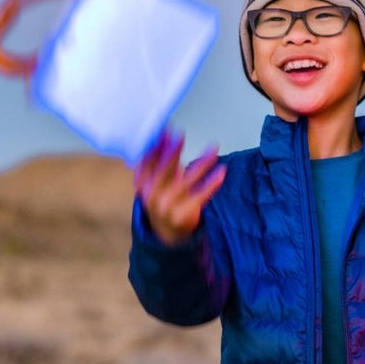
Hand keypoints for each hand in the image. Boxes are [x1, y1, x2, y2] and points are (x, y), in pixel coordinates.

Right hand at [133, 129, 226, 245]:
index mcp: (143, 184)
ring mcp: (168, 206)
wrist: (167, 233)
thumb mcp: (160, 179)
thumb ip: (163, 158)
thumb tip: (166, 132)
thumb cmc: (165, 198)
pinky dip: (212, 183)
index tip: (166, 130)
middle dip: (172, 152)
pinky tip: (221, 172)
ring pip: (186, 181)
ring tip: (213, 149)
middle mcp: (153, 195)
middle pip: (164, 170)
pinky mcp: (184, 214)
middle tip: (180, 136)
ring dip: (202, 163)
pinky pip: (201, 196)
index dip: (156, 146)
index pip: (147, 162)